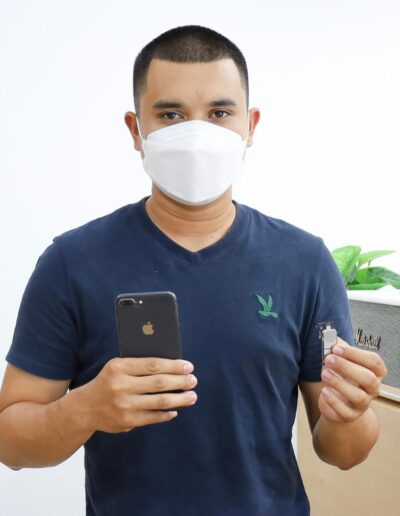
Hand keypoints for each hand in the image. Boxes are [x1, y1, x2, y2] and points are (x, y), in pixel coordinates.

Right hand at [81, 357, 197, 432]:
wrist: (84, 408)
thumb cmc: (108, 382)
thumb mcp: (117, 367)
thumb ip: (139, 366)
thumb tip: (172, 367)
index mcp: (119, 367)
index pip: (153, 364)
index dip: (174, 365)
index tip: (189, 366)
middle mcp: (121, 386)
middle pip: (159, 383)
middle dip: (180, 381)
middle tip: (194, 380)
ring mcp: (124, 405)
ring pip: (159, 401)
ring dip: (180, 399)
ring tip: (192, 396)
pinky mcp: (126, 421)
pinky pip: (153, 417)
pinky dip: (167, 413)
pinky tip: (176, 409)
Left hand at [319, 337, 386, 423]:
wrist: (337, 400)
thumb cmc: (342, 375)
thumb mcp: (341, 359)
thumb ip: (338, 348)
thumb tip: (331, 338)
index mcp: (374, 372)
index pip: (374, 361)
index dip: (355, 354)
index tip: (336, 348)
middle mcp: (373, 389)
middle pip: (368, 378)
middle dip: (346, 367)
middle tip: (328, 359)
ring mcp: (363, 404)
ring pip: (359, 397)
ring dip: (339, 383)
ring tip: (324, 374)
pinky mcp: (350, 415)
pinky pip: (344, 411)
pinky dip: (333, 401)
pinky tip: (324, 391)